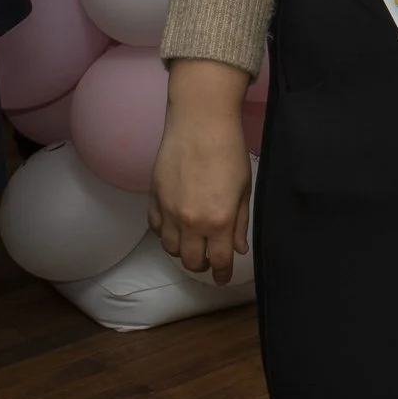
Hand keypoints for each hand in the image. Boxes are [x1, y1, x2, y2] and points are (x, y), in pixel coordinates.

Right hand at [150, 59, 254, 282]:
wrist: (200, 121)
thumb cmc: (229, 151)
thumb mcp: (243, 189)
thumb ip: (239, 222)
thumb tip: (237, 249)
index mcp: (218, 221)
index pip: (219, 261)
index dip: (222, 274)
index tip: (223, 277)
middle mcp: (191, 221)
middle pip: (191, 261)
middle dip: (202, 265)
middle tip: (209, 259)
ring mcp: (169, 210)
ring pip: (170, 248)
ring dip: (182, 250)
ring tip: (192, 241)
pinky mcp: (154, 196)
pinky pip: (156, 227)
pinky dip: (165, 232)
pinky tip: (175, 225)